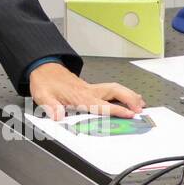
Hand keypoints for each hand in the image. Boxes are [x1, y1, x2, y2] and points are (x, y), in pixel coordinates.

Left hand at [28, 63, 144, 120]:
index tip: (130, 114)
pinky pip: (110, 89)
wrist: (42, 68)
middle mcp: (88, 91)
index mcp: (80, 96)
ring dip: (128, 94)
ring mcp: (90, 88)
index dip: (117, 109)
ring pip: (114, 89)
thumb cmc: (44, 82)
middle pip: (114, 91)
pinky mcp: (89, 87)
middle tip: (141, 108)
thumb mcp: (43, 95)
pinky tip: (126, 96)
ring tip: (140, 102)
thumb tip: (58, 116)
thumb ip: (51, 106)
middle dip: (130, 99)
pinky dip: (121, 93)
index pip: (102, 104)